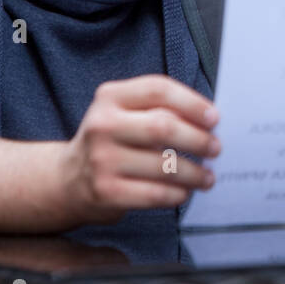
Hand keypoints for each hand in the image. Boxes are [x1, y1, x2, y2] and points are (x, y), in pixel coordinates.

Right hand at [59, 75, 220, 224]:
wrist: (68, 179)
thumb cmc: (112, 141)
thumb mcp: (125, 113)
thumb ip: (159, 108)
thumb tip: (209, 121)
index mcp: (111, 97)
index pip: (158, 90)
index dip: (192, 103)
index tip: (214, 118)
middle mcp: (102, 124)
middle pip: (163, 127)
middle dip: (198, 139)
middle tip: (216, 148)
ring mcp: (101, 159)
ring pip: (164, 165)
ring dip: (194, 173)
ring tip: (207, 176)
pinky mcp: (105, 191)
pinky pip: (154, 193)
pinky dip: (177, 194)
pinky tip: (185, 192)